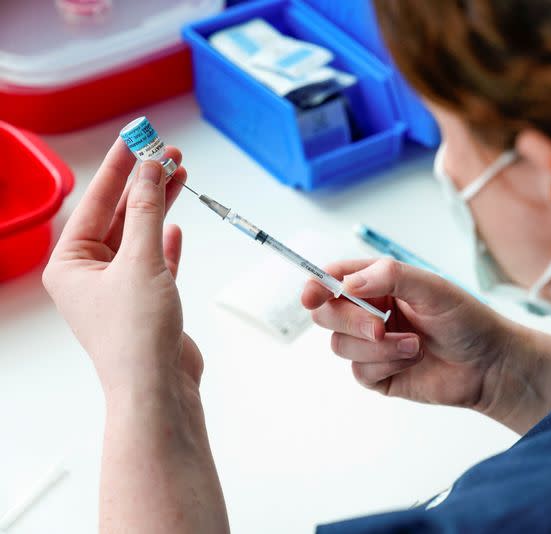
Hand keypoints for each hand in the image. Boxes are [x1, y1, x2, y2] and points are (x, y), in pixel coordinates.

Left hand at [43, 139, 201, 398]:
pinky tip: (174, 225)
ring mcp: (119, 289)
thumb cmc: (137, 335)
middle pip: (117, 215)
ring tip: (180, 176)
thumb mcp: (141, 261)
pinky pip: (154, 261)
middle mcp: (90, 275)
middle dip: (144, 183)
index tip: (139, 138)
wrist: (158, 388)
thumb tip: (150, 169)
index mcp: (70, 265)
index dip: (121, 167)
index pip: (95, 202)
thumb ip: (146, 211)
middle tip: (167, 153)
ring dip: (159, 206)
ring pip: (138, 235)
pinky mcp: (147, 302)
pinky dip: (164, 242)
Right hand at [301, 258, 512, 408]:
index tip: (312, 294)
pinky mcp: (378, 375)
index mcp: (379, 285)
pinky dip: (386, 365)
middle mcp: (370, 312)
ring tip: (415, 345)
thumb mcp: (432, 287)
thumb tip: (347, 282)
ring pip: (340, 346)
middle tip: (379, 326)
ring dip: (378, 347)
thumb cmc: (466, 320)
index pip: (335, 279)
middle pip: (327, 314)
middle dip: (349, 320)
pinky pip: (359, 371)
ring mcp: (372, 345)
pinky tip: (413, 360)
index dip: (317, 285)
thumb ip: (390, 276)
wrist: (489, 364)